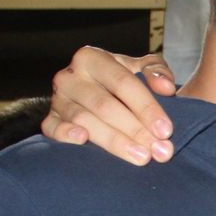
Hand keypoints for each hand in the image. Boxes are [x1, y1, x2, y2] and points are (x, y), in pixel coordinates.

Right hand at [46, 47, 179, 165]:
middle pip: (105, 105)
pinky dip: (66, 135)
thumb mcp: (141, 68)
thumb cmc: (123, 80)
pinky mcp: (49, 119)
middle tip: (159, 151)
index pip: (122, 82)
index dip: (146, 107)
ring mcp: (57, 99)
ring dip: (115, 141)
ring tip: (141, 157)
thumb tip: (166, 88)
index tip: (166, 130)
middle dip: (136, 130)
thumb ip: (157, 72)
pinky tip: (83, 141)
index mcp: (92, 58)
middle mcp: (70, 76)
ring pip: (85, 121)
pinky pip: (53, 129)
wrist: (96, 91)